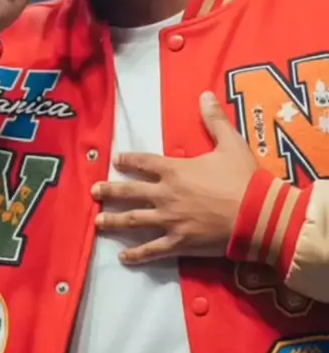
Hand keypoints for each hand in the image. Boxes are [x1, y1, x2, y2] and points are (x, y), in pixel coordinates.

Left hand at [91, 92, 257, 264]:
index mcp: (175, 170)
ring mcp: (170, 220)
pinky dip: (137, 255)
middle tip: (94, 191)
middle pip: (130, 192)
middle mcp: (166, 194)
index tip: (115, 159)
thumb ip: (214, 120)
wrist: (257, 214)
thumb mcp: (230, 143)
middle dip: (110, 190)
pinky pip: (153, 249)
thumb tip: (205, 94)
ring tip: (99, 222)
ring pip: (134, 221)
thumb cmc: (243, 178)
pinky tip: (124, 258)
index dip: (128, 160)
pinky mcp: (179, 242)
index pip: (144, 162)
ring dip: (114, 221)